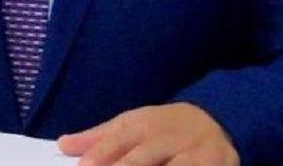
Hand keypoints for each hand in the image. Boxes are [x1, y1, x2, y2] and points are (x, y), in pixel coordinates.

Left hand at [57, 103, 238, 165]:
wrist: (216, 121)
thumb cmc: (163, 129)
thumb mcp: (132, 125)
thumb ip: (100, 138)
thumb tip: (64, 144)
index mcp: (146, 123)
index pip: (120, 139)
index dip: (102, 153)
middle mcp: (171, 136)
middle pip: (144, 157)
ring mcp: (197, 153)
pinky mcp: (219, 165)